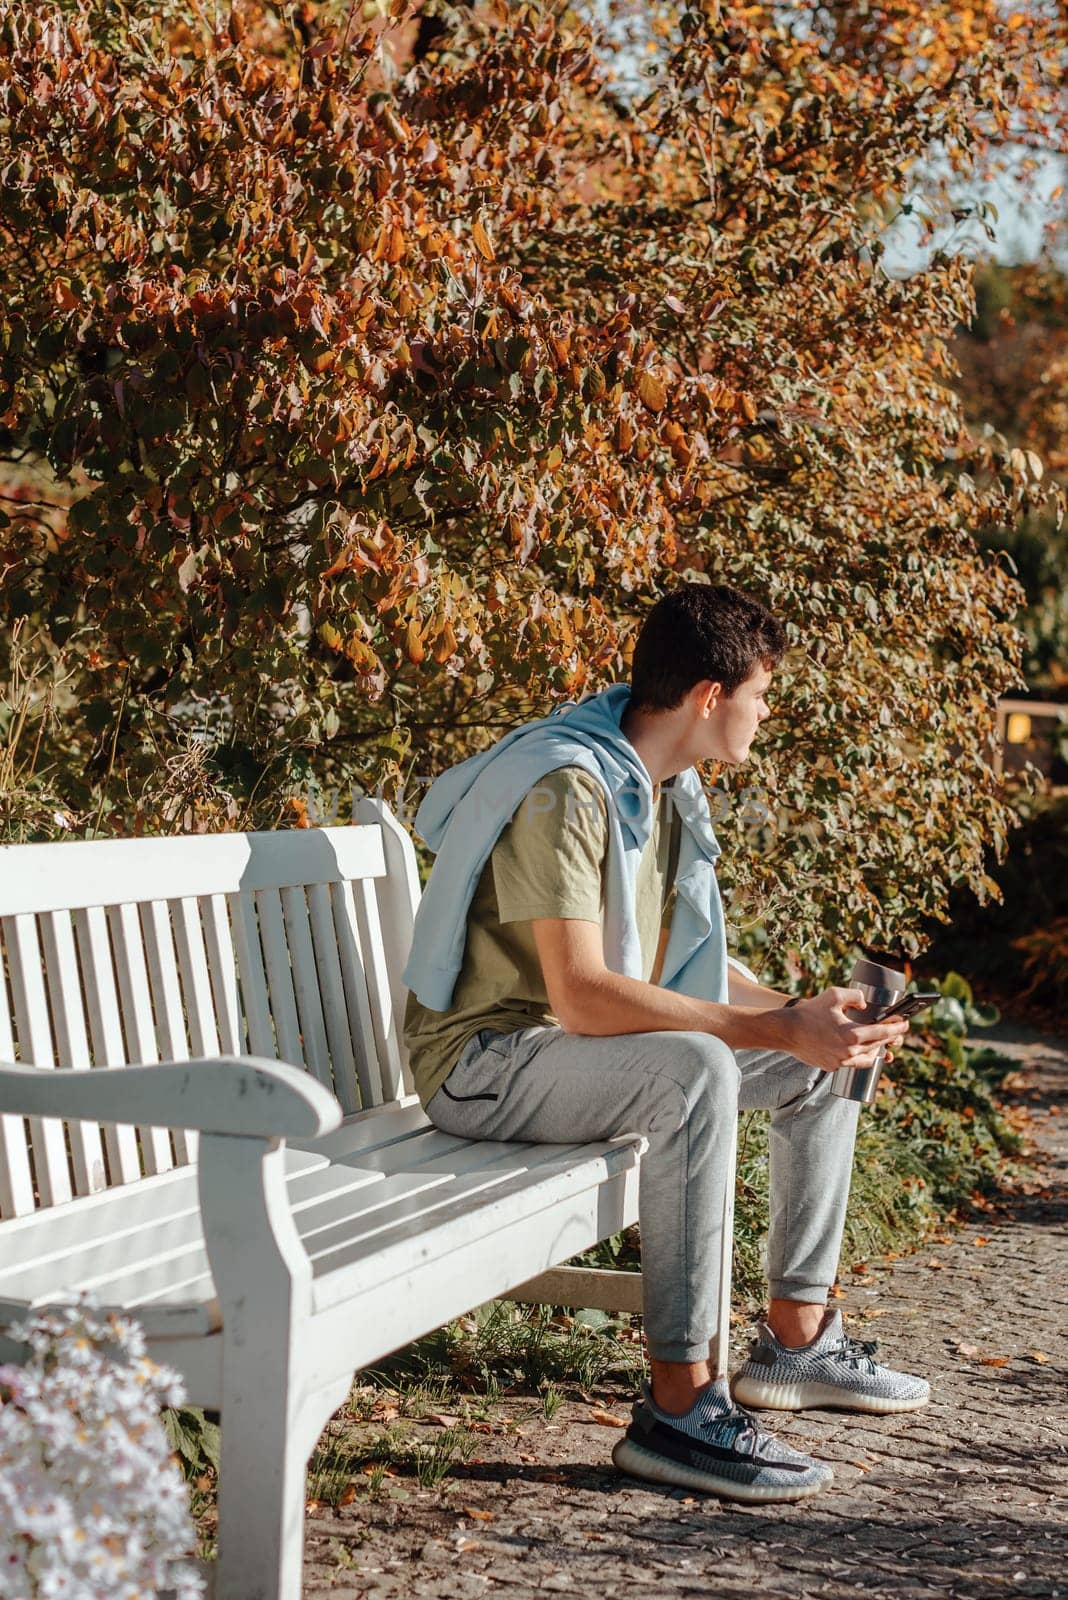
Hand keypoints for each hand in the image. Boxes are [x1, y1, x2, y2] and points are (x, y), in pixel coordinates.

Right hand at [779, 986, 909, 1073]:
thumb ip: (855, 996)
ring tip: (877, 1042)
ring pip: (866, 1058)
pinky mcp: (832, 1067)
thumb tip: (865, 1005)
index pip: (884, 1033)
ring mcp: (840, 1062)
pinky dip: (857, 1055)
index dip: (897, 1028)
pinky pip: (851, 1063)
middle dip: (888, 1037)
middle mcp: (849, 1051)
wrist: (787, 1031)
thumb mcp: (834, 995)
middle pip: (877, 1046)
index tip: (905, 1024)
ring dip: (874, 1049)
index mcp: (853, 1034)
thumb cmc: (809, 1012)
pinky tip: (857, 1049)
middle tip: (894, 1030)